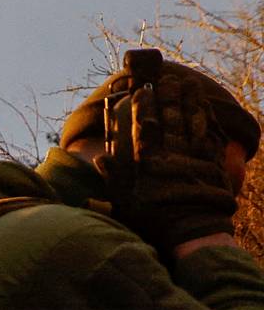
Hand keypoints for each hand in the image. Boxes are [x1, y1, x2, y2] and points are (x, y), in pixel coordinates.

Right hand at [96, 71, 236, 253]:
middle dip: (168, 97)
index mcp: (147, 163)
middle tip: (168, 78)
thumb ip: (113, 178)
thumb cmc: (153, 220)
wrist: (191, 231)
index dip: (142, 108)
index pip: (143, 128)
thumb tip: (99, 158)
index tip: (142, 91)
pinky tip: (205, 108)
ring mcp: (192, 157)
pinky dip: (206, 119)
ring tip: (189, 84)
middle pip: (169, 119)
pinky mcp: (210, 163)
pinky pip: (208, 135)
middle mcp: (170, 155)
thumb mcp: (125, 203)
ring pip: (190, 123)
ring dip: (189, 102)